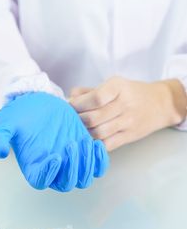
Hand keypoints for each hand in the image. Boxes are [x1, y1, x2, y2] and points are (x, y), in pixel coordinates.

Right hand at [0, 92, 108, 191]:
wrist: (39, 103)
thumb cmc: (22, 115)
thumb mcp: (5, 123)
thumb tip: (0, 152)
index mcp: (35, 167)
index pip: (42, 181)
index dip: (50, 173)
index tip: (55, 156)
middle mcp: (54, 169)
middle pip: (67, 183)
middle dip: (72, 168)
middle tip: (71, 144)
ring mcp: (71, 161)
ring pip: (84, 178)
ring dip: (87, 164)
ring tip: (85, 142)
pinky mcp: (84, 151)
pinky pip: (97, 166)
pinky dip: (100, 161)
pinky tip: (97, 145)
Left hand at [70, 77, 186, 150]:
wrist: (160, 104)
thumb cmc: (131, 92)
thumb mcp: (113, 84)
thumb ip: (89, 90)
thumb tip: (69, 97)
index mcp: (118, 87)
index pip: (96, 98)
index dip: (78, 104)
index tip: (69, 106)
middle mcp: (124, 104)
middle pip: (94, 118)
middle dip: (77, 120)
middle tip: (70, 119)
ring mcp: (128, 122)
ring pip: (99, 133)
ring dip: (84, 132)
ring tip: (78, 128)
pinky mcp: (129, 136)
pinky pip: (108, 144)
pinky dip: (94, 144)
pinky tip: (88, 138)